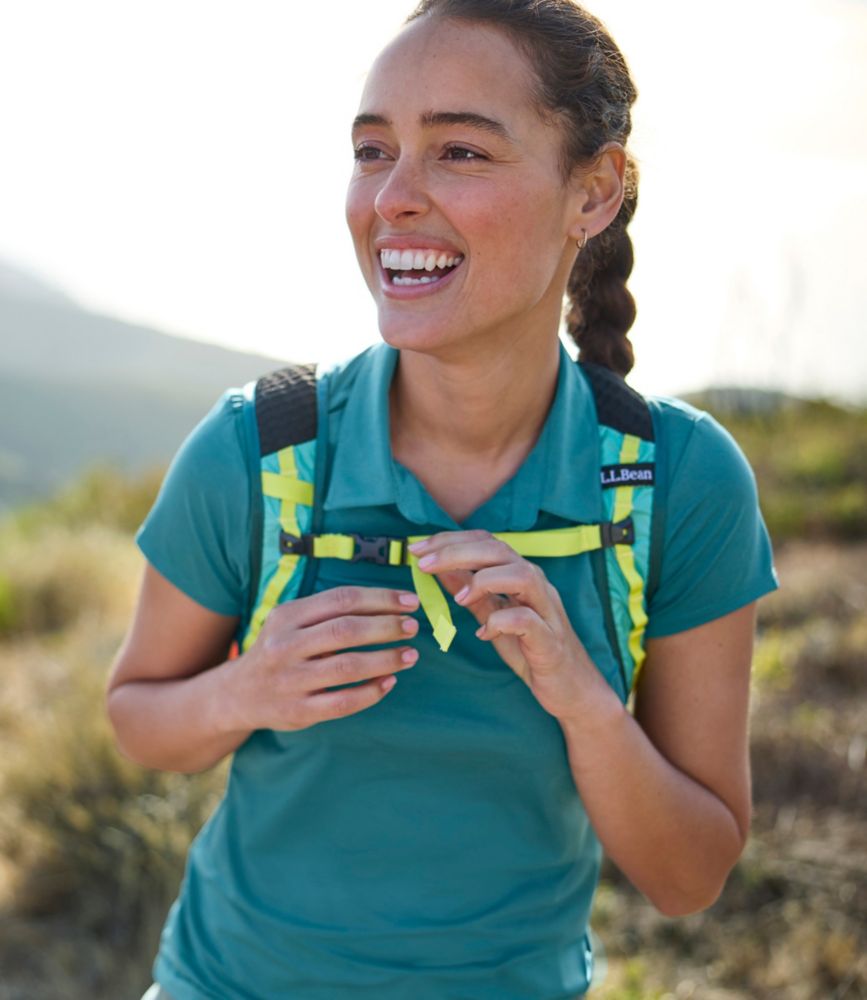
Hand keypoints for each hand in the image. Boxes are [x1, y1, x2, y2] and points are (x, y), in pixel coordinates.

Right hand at [228, 586, 419, 731]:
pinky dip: (371, 692)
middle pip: (346, 630)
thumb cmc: (281, 649)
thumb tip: (389, 603)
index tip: (409, 602)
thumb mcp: (291, 622)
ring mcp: (290, 680)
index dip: (380, 599)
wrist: (239, 693)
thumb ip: (329, 612)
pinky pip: (342, 702)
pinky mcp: (297, 711)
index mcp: (287, 616)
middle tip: (413, 627)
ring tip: (410, 655)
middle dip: (387, 627)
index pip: (341, 599)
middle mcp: (285, 646)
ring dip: (386, 659)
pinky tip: (390, 682)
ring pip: (348, 667)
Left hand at [410, 531, 609, 720]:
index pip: (486, 542)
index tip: (417, 549)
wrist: (571, 688)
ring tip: (458, 599)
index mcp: (520, 575)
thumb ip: (471, 592)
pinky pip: (527, 621)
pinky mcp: (550, 640)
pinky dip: (501, 622)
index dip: (450, 540)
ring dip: (484, 581)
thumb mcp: (493, 615)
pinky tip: (483, 633)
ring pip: (522, 575)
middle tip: (423, 564)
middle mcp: (536, 586)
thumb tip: (440, 570)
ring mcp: (547, 610)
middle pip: (500, 551)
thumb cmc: (531, 649)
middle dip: (458, 552)